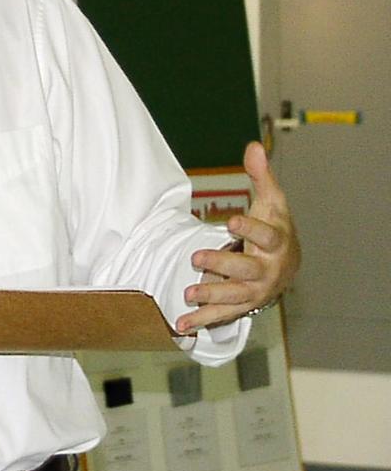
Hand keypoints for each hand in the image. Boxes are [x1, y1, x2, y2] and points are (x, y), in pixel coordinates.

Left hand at [178, 141, 300, 332]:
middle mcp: (268, 270)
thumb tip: (254, 145)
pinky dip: (202, 320)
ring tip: (188, 293)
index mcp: (277, 242)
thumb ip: (261, 176)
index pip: (266, 235)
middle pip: (247, 269)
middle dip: (223, 265)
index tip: (232, 219)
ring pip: (235, 296)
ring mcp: (255, 290)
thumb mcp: (272, 202)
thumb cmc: (276, 228)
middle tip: (196, 257)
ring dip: (212, 295)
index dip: (251, 228)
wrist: (288, 265)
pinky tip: (182, 325)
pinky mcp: (242, 305)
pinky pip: (222, 315)